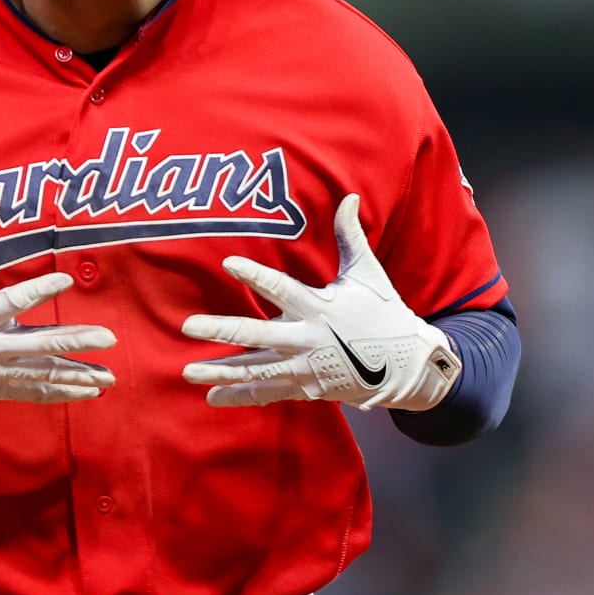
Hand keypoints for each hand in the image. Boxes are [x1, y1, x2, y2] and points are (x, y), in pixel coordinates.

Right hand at [0, 198, 115, 419]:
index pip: (11, 301)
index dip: (38, 292)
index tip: (66, 282)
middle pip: (39, 345)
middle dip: (75, 341)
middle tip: (109, 337)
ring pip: (42, 373)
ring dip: (76, 374)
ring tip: (109, 377)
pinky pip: (33, 391)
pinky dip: (60, 392)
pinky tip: (88, 391)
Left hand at [181, 193, 460, 410]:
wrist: (406, 366)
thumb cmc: (383, 314)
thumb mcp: (367, 274)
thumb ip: (350, 236)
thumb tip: (349, 197)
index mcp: (319, 307)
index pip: (281, 288)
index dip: (255, 275)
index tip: (228, 263)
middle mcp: (307, 339)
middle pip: (257, 335)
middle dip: (221, 330)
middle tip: (188, 326)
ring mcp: (304, 368)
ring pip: (255, 370)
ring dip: (220, 371)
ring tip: (188, 370)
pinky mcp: (305, 388)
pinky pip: (267, 393)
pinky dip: (240, 396)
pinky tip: (212, 397)